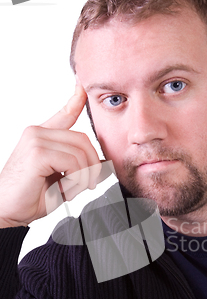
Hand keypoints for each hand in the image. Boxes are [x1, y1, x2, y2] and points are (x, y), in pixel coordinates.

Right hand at [0, 82, 101, 227]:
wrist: (7, 211)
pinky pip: (73, 163)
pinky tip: (64, 190)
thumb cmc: (30, 198)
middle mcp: (37, 133)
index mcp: (41, 136)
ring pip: (81, 153)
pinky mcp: (37, 153)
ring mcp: (36, 140)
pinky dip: (76, 180)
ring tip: (70, 191)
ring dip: (83, 177)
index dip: (76, 100)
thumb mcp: (62, 181)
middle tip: (88, 185)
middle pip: (83, 140)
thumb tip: (104, 163)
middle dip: (92, 165)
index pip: (64, 114)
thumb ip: (80, 169)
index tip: (82, 87)